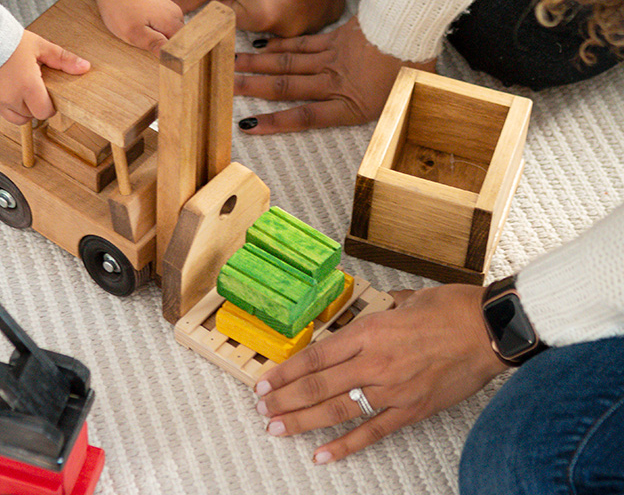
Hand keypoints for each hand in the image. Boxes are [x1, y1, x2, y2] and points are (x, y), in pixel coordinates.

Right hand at [0, 30, 88, 123]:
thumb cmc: (7, 41)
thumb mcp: (39, 46)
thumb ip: (63, 59)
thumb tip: (84, 67)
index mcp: (28, 86)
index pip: (46, 112)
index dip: (50, 105)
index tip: (49, 93)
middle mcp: (13, 98)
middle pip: (33, 116)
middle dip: (37, 105)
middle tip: (36, 85)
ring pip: (18, 118)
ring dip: (24, 108)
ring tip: (23, 88)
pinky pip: (4, 113)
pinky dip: (11, 106)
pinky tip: (12, 88)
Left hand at [94, 0, 183, 53]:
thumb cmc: (120, 8)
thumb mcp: (134, 32)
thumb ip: (155, 45)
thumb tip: (172, 58)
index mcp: (173, 22)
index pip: (183, 48)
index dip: (173, 58)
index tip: (159, 63)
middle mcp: (176, 15)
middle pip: (178, 42)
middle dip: (165, 50)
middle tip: (147, 51)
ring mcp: (170, 11)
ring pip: (170, 35)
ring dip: (159, 41)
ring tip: (143, 40)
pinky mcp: (162, 9)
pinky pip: (163, 27)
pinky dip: (155, 32)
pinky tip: (143, 32)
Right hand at [234, 16, 435, 131]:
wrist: (416, 23)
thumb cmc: (416, 63)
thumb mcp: (407, 96)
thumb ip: (385, 108)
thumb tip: (385, 113)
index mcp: (353, 103)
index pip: (307, 116)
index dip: (277, 122)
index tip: (250, 126)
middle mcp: (336, 82)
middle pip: (287, 87)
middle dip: (253, 89)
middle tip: (224, 89)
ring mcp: (332, 58)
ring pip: (288, 64)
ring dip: (258, 65)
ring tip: (232, 66)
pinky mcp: (335, 39)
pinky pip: (302, 45)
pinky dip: (280, 46)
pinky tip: (263, 46)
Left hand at [254, 284, 507, 462]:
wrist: (491, 330)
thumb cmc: (451, 308)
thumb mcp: (405, 298)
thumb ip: (382, 306)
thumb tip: (373, 307)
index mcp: (369, 330)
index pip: (316, 356)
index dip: (286, 372)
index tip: (265, 381)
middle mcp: (375, 362)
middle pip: (319, 385)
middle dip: (286, 399)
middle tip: (262, 410)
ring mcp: (393, 390)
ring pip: (339, 410)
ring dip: (304, 421)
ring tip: (278, 428)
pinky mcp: (412, 410)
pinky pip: (373, 432)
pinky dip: (346, 446)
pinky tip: (323, 455)